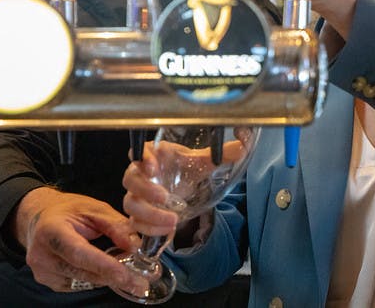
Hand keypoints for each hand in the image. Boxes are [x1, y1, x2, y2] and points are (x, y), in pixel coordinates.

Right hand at [11, 186, 147, 294]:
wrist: (40, 217)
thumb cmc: (69, 210)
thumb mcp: (95, 209)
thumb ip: (116, 226)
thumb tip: (135, 246)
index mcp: (52, 230)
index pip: (79, 253)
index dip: (103, 265)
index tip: (125, 275)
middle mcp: (41, 254)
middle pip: (81, 272)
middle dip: (113, 278)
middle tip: (139, 283)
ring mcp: (42, 271)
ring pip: (81, 281)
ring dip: (106, 279)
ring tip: (130, 276)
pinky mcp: (47, 281)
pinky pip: (76, 284)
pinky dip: (95, 279)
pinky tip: (107, 272)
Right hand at [122, 129, 253, 237]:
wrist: (184, 188)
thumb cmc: (187, 169)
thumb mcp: (205, 162)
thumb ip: (223, 153)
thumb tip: (244, 142)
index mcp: (156, 155)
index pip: (139, 151)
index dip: (142, 158)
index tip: (152, 167)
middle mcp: (142, 174)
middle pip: (130, 179)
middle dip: (146, 190)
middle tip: (166, 197)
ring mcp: (138, 195)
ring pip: (131, 204)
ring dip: (149, 215)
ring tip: (173, 220)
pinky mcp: (139, 215)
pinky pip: (135, 224)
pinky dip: (150, 230)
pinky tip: (167, 231)